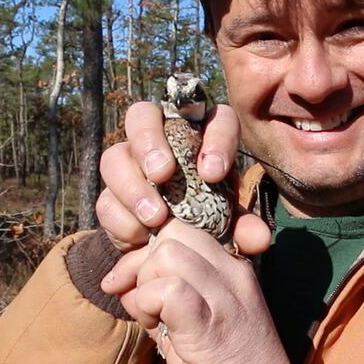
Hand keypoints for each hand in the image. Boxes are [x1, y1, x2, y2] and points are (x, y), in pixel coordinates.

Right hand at [96, 101, 270, 253]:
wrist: (174, 249)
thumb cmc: (211, 217)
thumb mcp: (231, 223)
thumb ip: (243, 227)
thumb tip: (258, 238)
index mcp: (203, 137)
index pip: (216, 118)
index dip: (215, 138)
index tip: (213, 172)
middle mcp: (162, 140)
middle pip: (142, 115)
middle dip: (149, 141)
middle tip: (163, 174)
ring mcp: (130, 165)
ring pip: (114, 156)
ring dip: (132, 186)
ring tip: (156, 216)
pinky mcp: (111, 197)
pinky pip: (106, 199)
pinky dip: (122, 218)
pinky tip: (141, 234)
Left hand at [101, 218, 307, 363]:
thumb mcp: (199, 320)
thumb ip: (165, 296)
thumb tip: (123, 283)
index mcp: (233, 267)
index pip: (186, 226)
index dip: (153, 247)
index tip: (140, 281)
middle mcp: (232, 272)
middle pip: (173, 231)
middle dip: (143, 261)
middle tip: (141, 299)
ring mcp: (225, 295)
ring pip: (167, 253)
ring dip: (145, 283)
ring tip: (152, 316)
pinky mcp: (210, 323)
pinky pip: (167, 290)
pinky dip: (148, 305)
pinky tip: (155, 327)